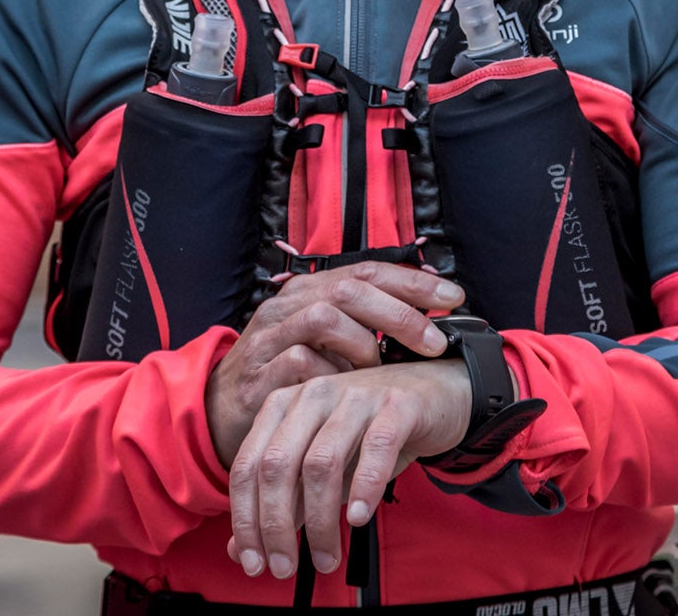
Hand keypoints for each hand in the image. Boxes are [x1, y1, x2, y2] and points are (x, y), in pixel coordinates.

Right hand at [206, 263, 463, 466]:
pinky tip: (347, 391)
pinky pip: (303, 362)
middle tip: (435, 342)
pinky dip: (332, 376)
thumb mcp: (327, 341)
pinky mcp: (260, 373)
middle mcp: (290, 303)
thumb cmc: (288, 372)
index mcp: (311, 288)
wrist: (223, 408)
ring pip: (326, 317)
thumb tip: (428, 314)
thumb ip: (366, 324)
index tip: (455, 295)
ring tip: (382, 370)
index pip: (369, 269)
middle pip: (352, 289)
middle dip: (401, 313)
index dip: (414, 280)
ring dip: (364, 344)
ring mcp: (271, 336)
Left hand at [225, 359, 469, 581]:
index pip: (248, 466)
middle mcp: (313, 395)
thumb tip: (240, 552)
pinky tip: (358, 518)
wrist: (435, 394)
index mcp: (284, 406)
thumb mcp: (322, 469)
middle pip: (278, 465)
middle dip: (276, 525)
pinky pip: (376, 448)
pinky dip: (364, 487)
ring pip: (322, 463)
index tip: (254, 563)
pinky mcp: (397, 405)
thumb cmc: (370, 435)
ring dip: (320, 521)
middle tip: (285, 568)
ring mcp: (355, 396)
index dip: (245, 519)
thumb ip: (283, 504)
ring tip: (326, 558)